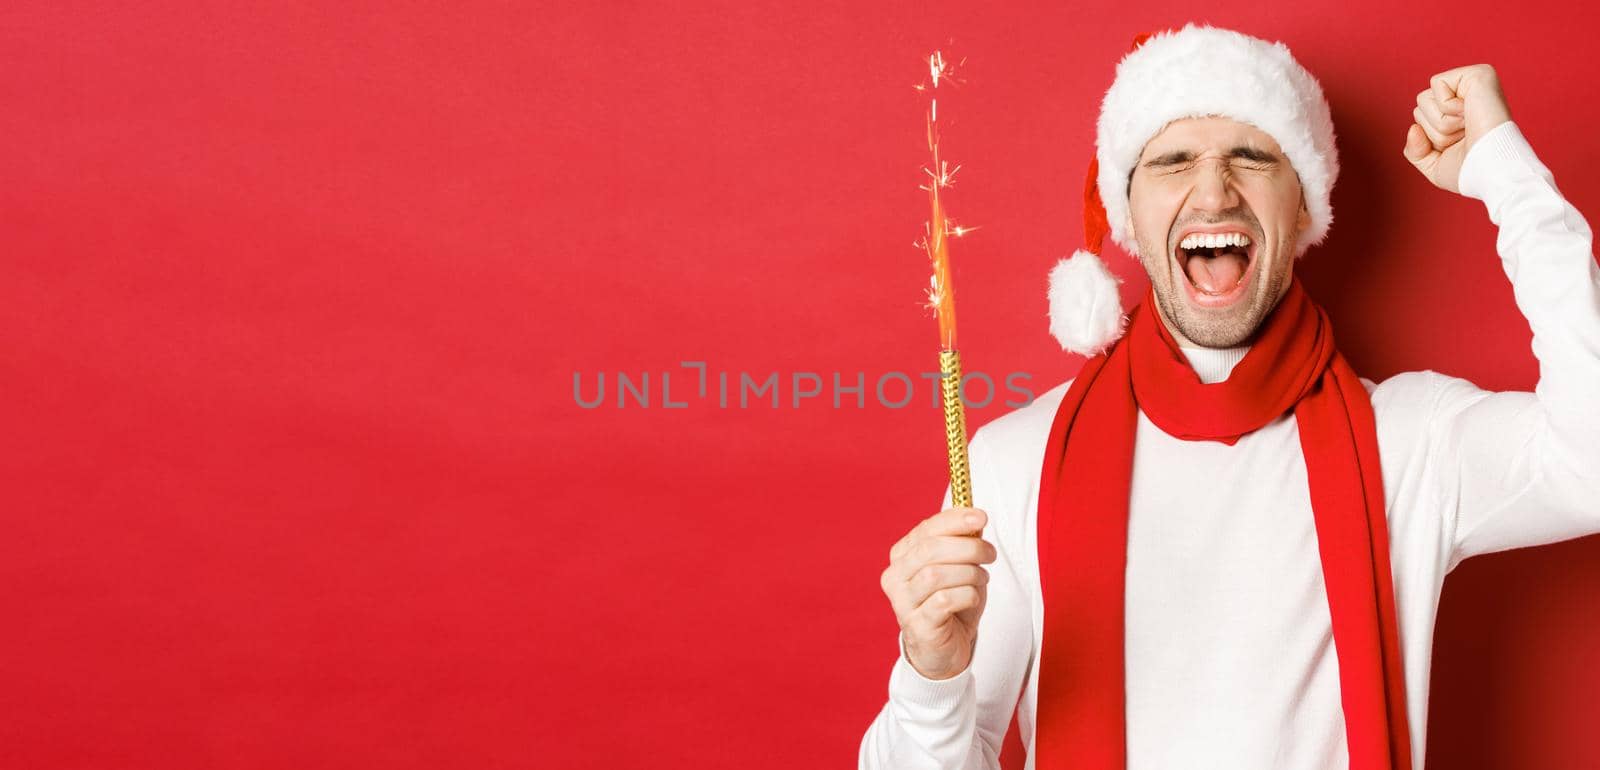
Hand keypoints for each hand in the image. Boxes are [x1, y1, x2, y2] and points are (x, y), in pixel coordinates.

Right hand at [879, 507, 996, 679]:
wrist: (944, 649)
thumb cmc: (952, 604)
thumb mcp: (960, 567)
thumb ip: (963, 543)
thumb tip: (976, 518)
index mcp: (902, 556)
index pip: (926, 530)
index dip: (954, 520)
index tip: (981, 517)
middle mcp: (895, 577)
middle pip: (929, 550)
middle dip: (967, 547)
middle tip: (990, 553)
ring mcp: (903, 602)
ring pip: (936, 575)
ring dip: (969, 573)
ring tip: (981, 579)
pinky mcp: (917, 625)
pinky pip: (944, 600)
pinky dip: (966, 594)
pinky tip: (972, 598)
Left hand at [1403, 63, 1513, 193]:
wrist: (1492, 169)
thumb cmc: (1471, 171)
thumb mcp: (1434, 165)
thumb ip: (1415, 150)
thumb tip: (1412, 128)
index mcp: (1460, 115)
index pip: (1419, 119)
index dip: (1431, 139)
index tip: (1458, 146)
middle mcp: (1468, 96)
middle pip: (1418, 108)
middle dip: (1434, 130)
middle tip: (1464, 136)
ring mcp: (1473, 83)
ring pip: (1423, 98)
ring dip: (1441, 122)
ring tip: (1468, 126)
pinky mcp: (1478, 73)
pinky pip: (1437, 84)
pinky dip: (1447, 107)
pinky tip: (1470, 113)